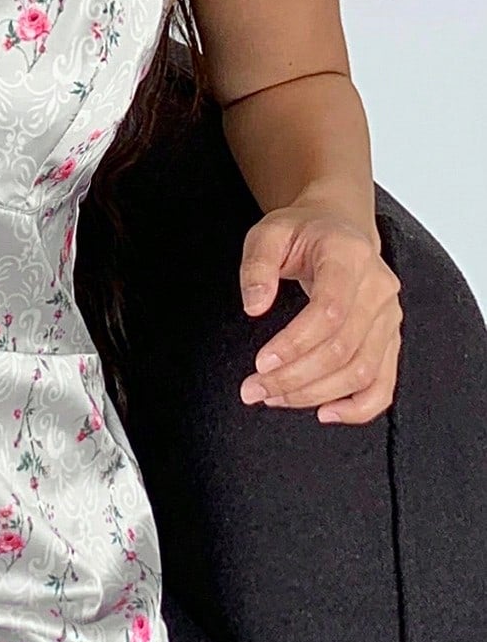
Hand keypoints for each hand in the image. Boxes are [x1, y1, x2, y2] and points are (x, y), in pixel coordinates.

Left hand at [237, 202, 401, 424]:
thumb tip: (254, 305)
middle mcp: (378, 289)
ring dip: (315, 394)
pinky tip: (325, 413)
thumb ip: (257, 266)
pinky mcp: (389, 339)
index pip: (329, 311)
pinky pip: (383, 384)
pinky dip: (359, 407)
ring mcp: (389, 317)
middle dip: (294, 378)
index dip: (295, 343)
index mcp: (350, 258)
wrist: (338, 228)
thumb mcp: (269, 234)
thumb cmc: (302, 232)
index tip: (261, 362)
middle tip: (253, 390)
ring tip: (273, 397)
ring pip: (361, 371)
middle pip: (343, 348)